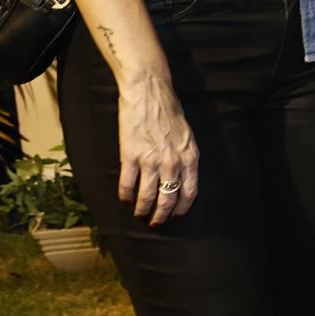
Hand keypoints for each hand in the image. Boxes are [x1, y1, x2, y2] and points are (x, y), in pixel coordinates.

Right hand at [116, 73, 198, 223]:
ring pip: (147, 197)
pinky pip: (127, 185)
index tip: (175, 215)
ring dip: (142, 210)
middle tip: (155, 223)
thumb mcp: (188, 136)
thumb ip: (185, 157)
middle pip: (169, 199)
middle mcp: (173, 162)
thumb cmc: (169, 112)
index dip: (182, 208)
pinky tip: (124, 199)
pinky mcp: (130, 156)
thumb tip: (182, 178)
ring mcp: (151, 160)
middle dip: (162, 216)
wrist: (149, 92)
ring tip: (139, 215)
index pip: (190, 193)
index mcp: (190, 157)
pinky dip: (125, 196)